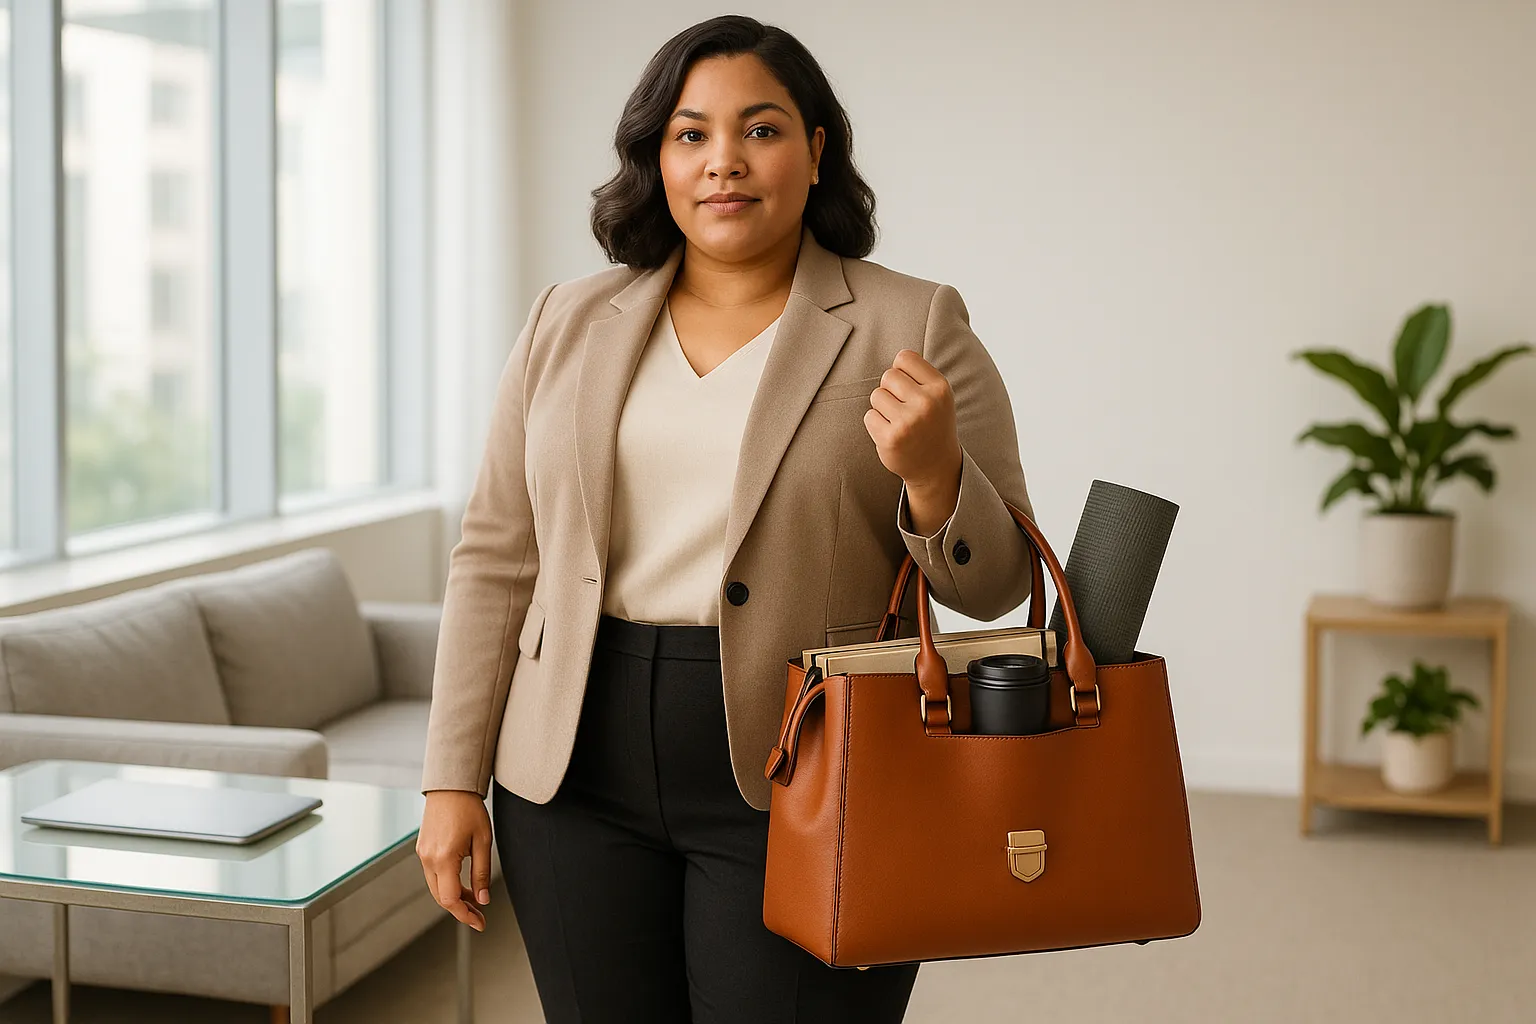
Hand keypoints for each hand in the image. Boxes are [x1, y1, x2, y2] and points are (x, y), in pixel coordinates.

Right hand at [417, 790, 492, 931]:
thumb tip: (483, 899)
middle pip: (441, 897)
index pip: (450, 899)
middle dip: (460, 909)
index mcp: (444, 858)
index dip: (465, 915)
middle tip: (480, 915)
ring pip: (436, 888)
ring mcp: (422, 854)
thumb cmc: (469, 809)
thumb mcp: (483, 841)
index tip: (479, 923)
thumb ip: (482, 873)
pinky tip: (462, 884)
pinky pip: (433, 875)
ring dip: (454, 897)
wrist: (450, 787)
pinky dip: (447, 884)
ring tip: (474, 899)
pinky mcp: (422, 849)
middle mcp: (428, 859)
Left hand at [863, 349, 962, 492]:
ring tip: (899, 421)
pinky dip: (876, 424)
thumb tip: (896, 358)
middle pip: (888, 376)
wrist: (936, 467)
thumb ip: (920, 375)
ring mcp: (908, 422)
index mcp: (940, 388)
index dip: (901, 371)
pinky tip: (892, 433)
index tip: (909, 387)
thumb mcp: (938, 396)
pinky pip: (870, 416)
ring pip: (877, 395)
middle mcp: (926, 403)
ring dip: (882, 407)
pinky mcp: (891, 438)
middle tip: (904, 409)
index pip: (905, 358)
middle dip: (891, 390)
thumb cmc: (933, 425)